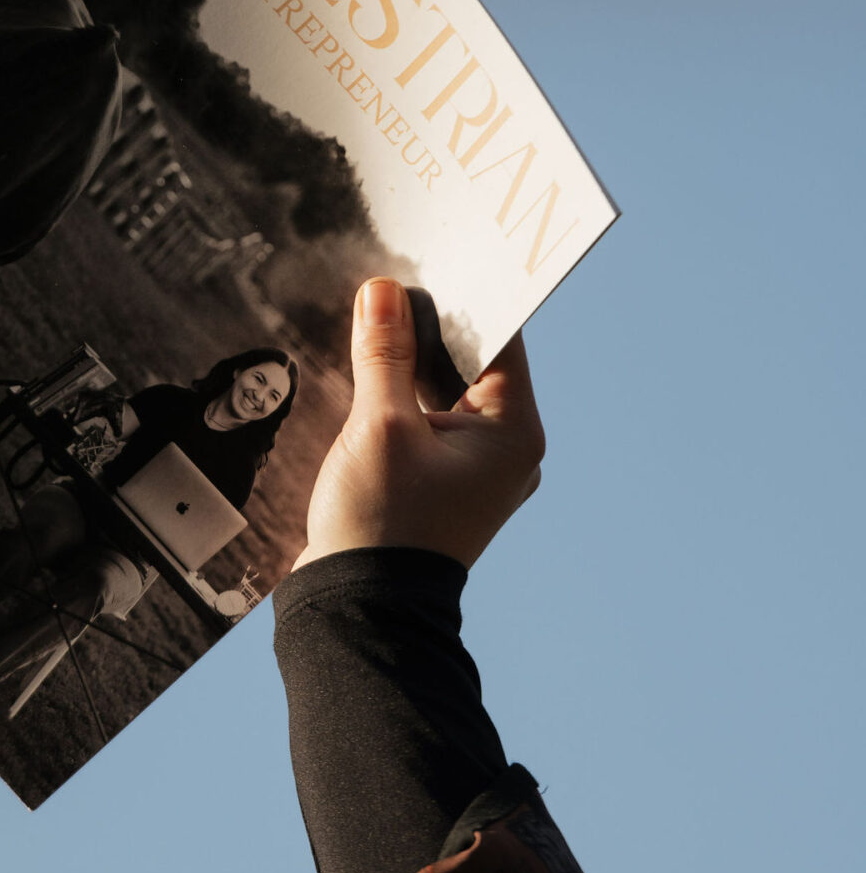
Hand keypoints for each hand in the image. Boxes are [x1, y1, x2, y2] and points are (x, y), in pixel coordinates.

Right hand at [296, 279, 544, 568]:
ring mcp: (474, 473)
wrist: (359, 612)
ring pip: (445, 394)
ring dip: (408, 365)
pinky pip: (428, 425)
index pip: (499, 340)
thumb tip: (383, 292)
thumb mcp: (379, 426)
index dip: (462, 296)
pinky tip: (365, 378)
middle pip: (471, 364)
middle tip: (387, 287)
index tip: (426, 261)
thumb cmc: (381, 523)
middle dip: (426, 329)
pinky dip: (401, 401)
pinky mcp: (441, 487)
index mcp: (513, 433)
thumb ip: (382, 353)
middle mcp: (507, 451)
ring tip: (370, 327)